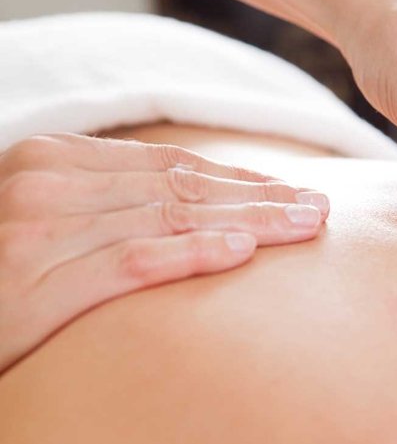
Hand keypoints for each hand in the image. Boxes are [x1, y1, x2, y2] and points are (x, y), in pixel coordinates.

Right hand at [0, 134, 328, 371]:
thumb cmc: (11, 268)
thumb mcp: (61, 218)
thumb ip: (118, 203)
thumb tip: (205, 207)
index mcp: (56, 160)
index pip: (173, 166)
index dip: (241, 179)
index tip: (293, 191)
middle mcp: (47, 183)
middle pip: (183, 188)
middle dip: (260, 199)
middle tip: (318, 209)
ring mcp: (40, 230)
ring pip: (169, 218)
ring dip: (247, 222)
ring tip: (304, 227)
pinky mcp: (37, 283)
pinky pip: (132, 261)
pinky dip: (192, 254)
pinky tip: (242, 253)